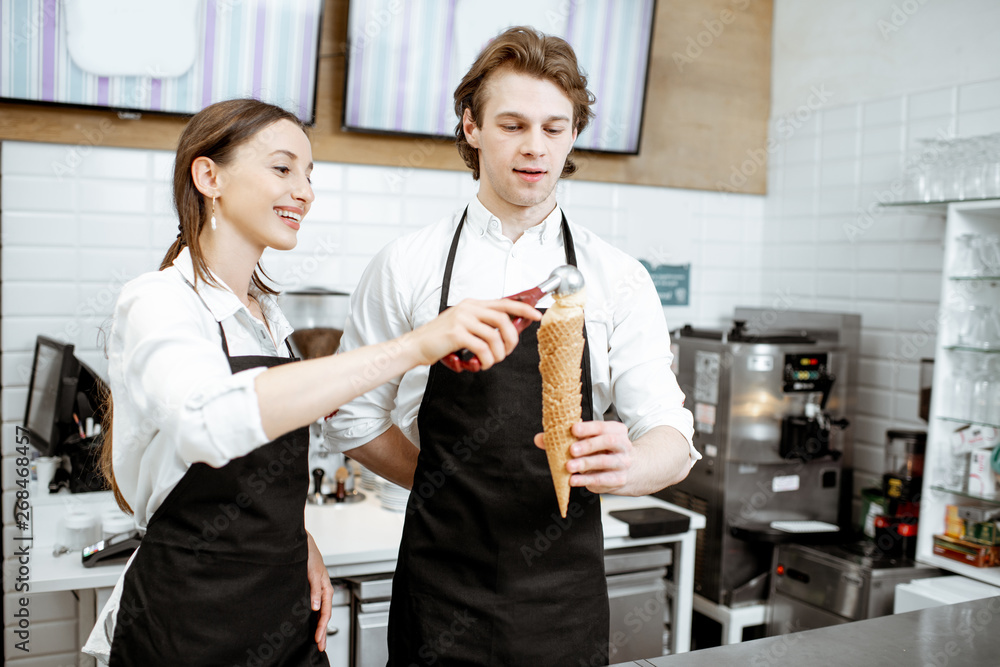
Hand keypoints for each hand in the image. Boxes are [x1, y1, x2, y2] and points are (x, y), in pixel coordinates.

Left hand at [306, 531, 332, 651]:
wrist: (299, 542)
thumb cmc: (308, 554)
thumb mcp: (312, 572)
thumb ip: (315, 589)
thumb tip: (316, 607)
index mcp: (326, 588)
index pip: (325, 612)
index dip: (322, 627)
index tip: (318, 639)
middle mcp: (322, 591)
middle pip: (324, 615)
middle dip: (323, 631)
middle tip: (320, 647)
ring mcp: (316, 590)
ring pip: (320, 612)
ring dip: (319, 626)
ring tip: (318, 640)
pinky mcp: (310, 588)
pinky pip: (314, 606)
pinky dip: (314, 617)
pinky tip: (311, 623)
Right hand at [409, 298, 540, 368]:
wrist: (417, 345)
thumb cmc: (440, 339)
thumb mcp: (463, 324)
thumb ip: (482, 324)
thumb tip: (506, 331)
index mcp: (472, 304)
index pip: (504, 302)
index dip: (523, 309)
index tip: (536, 315)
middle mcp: (468, 308)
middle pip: (503, 320)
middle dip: (511, 339)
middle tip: (508, 352)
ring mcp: (462, 319)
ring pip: (494, 336)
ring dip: (498, 354)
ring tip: (491, 362)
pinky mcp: (457, 333)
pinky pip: (482, 348)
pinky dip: (486, 360)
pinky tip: (481, 364)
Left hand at [534, 421, 633, 493]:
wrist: (630, 471)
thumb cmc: (604, 452)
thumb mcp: (588, 442)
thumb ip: (564, 439)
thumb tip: (540, 438)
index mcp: (615, 430)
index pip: (602, 426)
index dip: (587, 427)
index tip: (573, 429)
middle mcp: (622, 445)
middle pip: (608, 442)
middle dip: (588, 445)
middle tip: (571, 450)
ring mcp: (622, 463)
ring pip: (605, 461)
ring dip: (585, 463)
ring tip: (569, 466)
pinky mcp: (619, 479)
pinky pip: (602, 479)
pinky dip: (586, 480)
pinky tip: (574, 480)